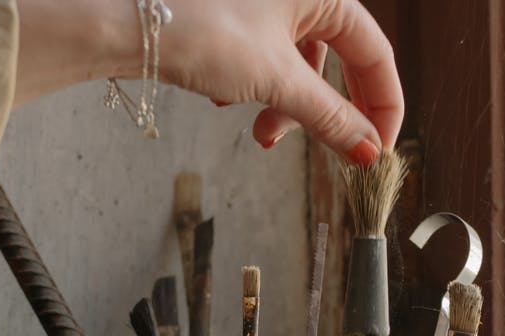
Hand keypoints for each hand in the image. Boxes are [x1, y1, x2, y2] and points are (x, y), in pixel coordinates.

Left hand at [15, 0, 403, 164]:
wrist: (122, 19)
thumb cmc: (201, 30)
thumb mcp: (276, 80)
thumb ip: (330, 117)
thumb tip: (367, 152)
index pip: (375, 53)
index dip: (381, 107)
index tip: (375, 151)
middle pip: (338, 60)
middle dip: (326, 111)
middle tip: (324, 151)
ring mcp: (267, 2)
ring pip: (298, 65)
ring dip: (285, 105)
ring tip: (259, 132)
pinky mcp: (236, 15)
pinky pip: (265, 58)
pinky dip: (256, 86)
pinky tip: (224, 97)